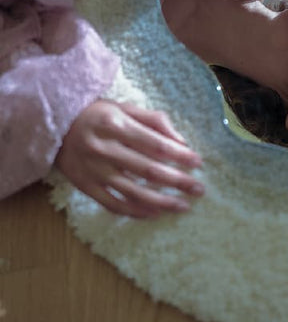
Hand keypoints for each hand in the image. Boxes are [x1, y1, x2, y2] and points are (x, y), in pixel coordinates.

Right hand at [55, 100, 203, 218]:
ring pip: (133, 192)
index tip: (198, 163)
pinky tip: (155, 213)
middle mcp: (103, 148)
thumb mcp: (125, 108)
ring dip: (161, 202)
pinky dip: (135, 211)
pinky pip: (113, 204)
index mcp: (115, 124)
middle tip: (199, 189)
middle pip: (148, 170)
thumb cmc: (98, 115)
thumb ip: (155, 121)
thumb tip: (181, 142)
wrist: (54, 126)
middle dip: (177, 181)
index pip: (155, 144)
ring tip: (183, 206)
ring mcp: (93, 170)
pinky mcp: (85, 186)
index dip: (179, 155)